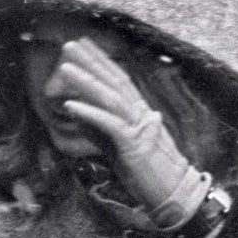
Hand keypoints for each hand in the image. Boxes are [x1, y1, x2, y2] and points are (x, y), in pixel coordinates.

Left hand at [42, 35, 208, 221]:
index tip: (82, 45)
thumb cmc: (147, 171)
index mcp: (139, 112)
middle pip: (114, 81)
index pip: (118, 80)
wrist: (173, 193)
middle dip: (91, 61)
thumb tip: (81, 112)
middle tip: (70, 44)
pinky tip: (69, 105)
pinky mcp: (134, 145)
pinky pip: (109, 125)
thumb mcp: (119, 145)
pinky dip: (89, 113)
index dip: (100, 61)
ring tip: (64, 67)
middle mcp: (141, 114)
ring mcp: (139, 128)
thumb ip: (101, 128)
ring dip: (86, 81)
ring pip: (111, 98)